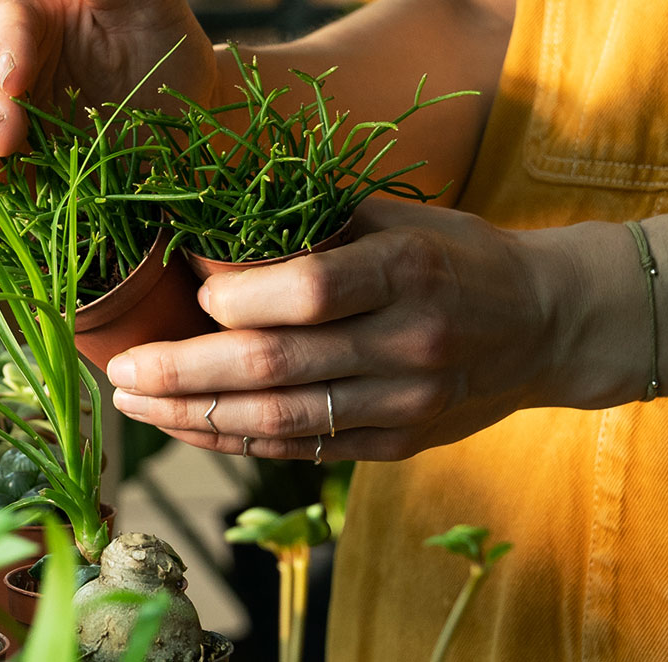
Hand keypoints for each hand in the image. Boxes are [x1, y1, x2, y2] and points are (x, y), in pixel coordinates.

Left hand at [105, 200, 646, 460]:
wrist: (547, 323)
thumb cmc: (455, 254)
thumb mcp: (397, 217)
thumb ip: (312, 230)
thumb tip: (207, 248)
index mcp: (409, 271)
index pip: (307, 292)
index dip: (237, 300)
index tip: (189, 293)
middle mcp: (408, 344)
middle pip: (277, 367)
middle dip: (183, 372)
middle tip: (120, 371)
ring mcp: (405, 404)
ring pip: (281, 421)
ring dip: (195, 416)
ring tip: (135, 405)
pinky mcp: (398, 444)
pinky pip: (303, 448)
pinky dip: (238, 440)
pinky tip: (189, 425)